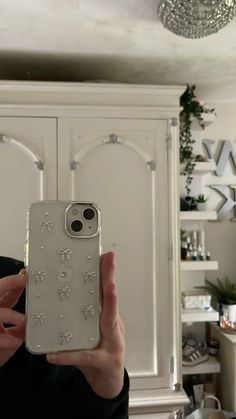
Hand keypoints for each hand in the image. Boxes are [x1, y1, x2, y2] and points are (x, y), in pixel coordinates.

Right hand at [0, 270, 25, 365]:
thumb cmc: (0, 349)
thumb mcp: (11, 334)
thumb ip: (21, 325)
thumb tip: (37, 316)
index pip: (3, 290)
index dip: (14, 280)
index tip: (26, 273)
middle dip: (8, 283)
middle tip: (23, 279)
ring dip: (9, 314)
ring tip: (23, 319)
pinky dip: (7, 339)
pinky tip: (16, 341)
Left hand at [47, 252, 125, 398]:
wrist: (108, 382)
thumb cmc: (98, 355)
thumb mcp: (90, 332)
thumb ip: (81, 317)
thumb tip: (60, 300)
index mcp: (107, 318)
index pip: (105, 293)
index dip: (107, 273)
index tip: (106, 255)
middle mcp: (114, 326)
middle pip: (112, 299)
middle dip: (111, 278)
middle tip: (110, 260)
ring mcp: (114, 342)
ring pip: (110, 320)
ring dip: (109, 302)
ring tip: (108, 287)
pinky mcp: (106, 361)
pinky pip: (86, 356)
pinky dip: (70, 355)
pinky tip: (54, 355)